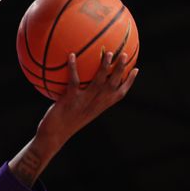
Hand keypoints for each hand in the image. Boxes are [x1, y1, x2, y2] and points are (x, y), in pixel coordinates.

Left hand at [8, 51, 138, 186]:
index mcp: (100, 107)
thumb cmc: (63, 125)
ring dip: (105, 67)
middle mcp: (95, 104)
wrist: (53, 137)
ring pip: (99, 82)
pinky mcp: (71, 100)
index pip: (119, 94)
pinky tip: (71, 55)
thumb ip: (84, 101)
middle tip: (124, 54)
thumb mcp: (78, 113)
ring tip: (109, 53)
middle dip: (120, 69)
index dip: (129, 82)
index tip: (136, 70)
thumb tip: (81, 86)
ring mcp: (84, 102)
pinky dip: (73, 67)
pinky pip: (74, 81)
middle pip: (113, 85)